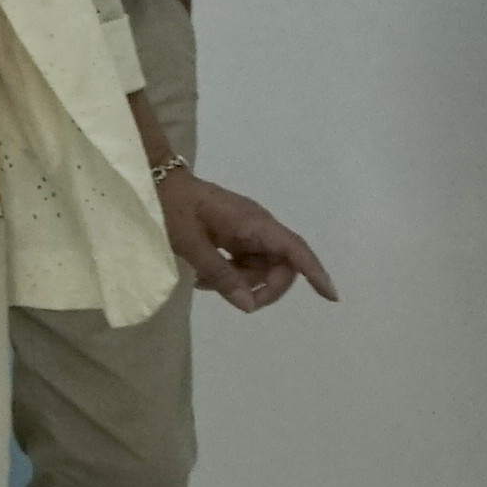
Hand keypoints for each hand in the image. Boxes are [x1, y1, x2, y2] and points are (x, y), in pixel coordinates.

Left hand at [160, 164, 332, 310]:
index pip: (295, 249)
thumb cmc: (172, 207)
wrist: (155, 181)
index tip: (331, 296)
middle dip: (262, 288)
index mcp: (254, 223)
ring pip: (260, 268)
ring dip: (241, 283)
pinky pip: (244, 262)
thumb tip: (248, 305)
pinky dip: (230, 276)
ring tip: (204, 284)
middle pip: (279, 266)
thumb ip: (220, 274)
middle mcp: (257, 227)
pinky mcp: (234, 236)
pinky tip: (203, 280)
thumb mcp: (191, 243)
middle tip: (235, 299)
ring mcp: (246, 231)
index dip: (315, 272)